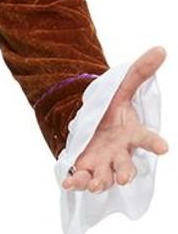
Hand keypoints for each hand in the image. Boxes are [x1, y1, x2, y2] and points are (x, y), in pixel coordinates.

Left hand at [61, 46, 168, 190]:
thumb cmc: (111, 109)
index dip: (154, 143)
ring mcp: (101, 163)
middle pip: (125, 165)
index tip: (163, 148)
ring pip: (104, 177)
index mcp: (130, 134)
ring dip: (99, 182)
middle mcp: (118, 153)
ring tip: (95, 185)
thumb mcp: (122, 88)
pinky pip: (81, 179)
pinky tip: (69, 183)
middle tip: (124, 178)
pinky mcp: (84, 169)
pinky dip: (75, 183)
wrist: (90, 123)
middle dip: (125, 172)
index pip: (145, 139)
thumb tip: (161, 49)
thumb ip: (139, 72)